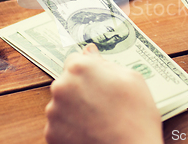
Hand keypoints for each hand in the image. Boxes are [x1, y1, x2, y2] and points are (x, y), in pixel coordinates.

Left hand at [44, 44, 162, 143]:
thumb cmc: (136, 117)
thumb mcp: (132, 79)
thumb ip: (105, 62)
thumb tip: (91, 52)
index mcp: (79, 68)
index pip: (75, 59)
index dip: (88, 70)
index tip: (98, 79)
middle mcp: (61, 87)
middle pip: (67, 81)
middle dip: (81, 88)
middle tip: (103, 102)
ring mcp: (54, 111)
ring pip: (62, 103)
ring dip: (75, 108)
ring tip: (98, 119)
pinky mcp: (51, 133)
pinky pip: (59, 125)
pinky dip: (71, 127)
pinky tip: (90, 130)